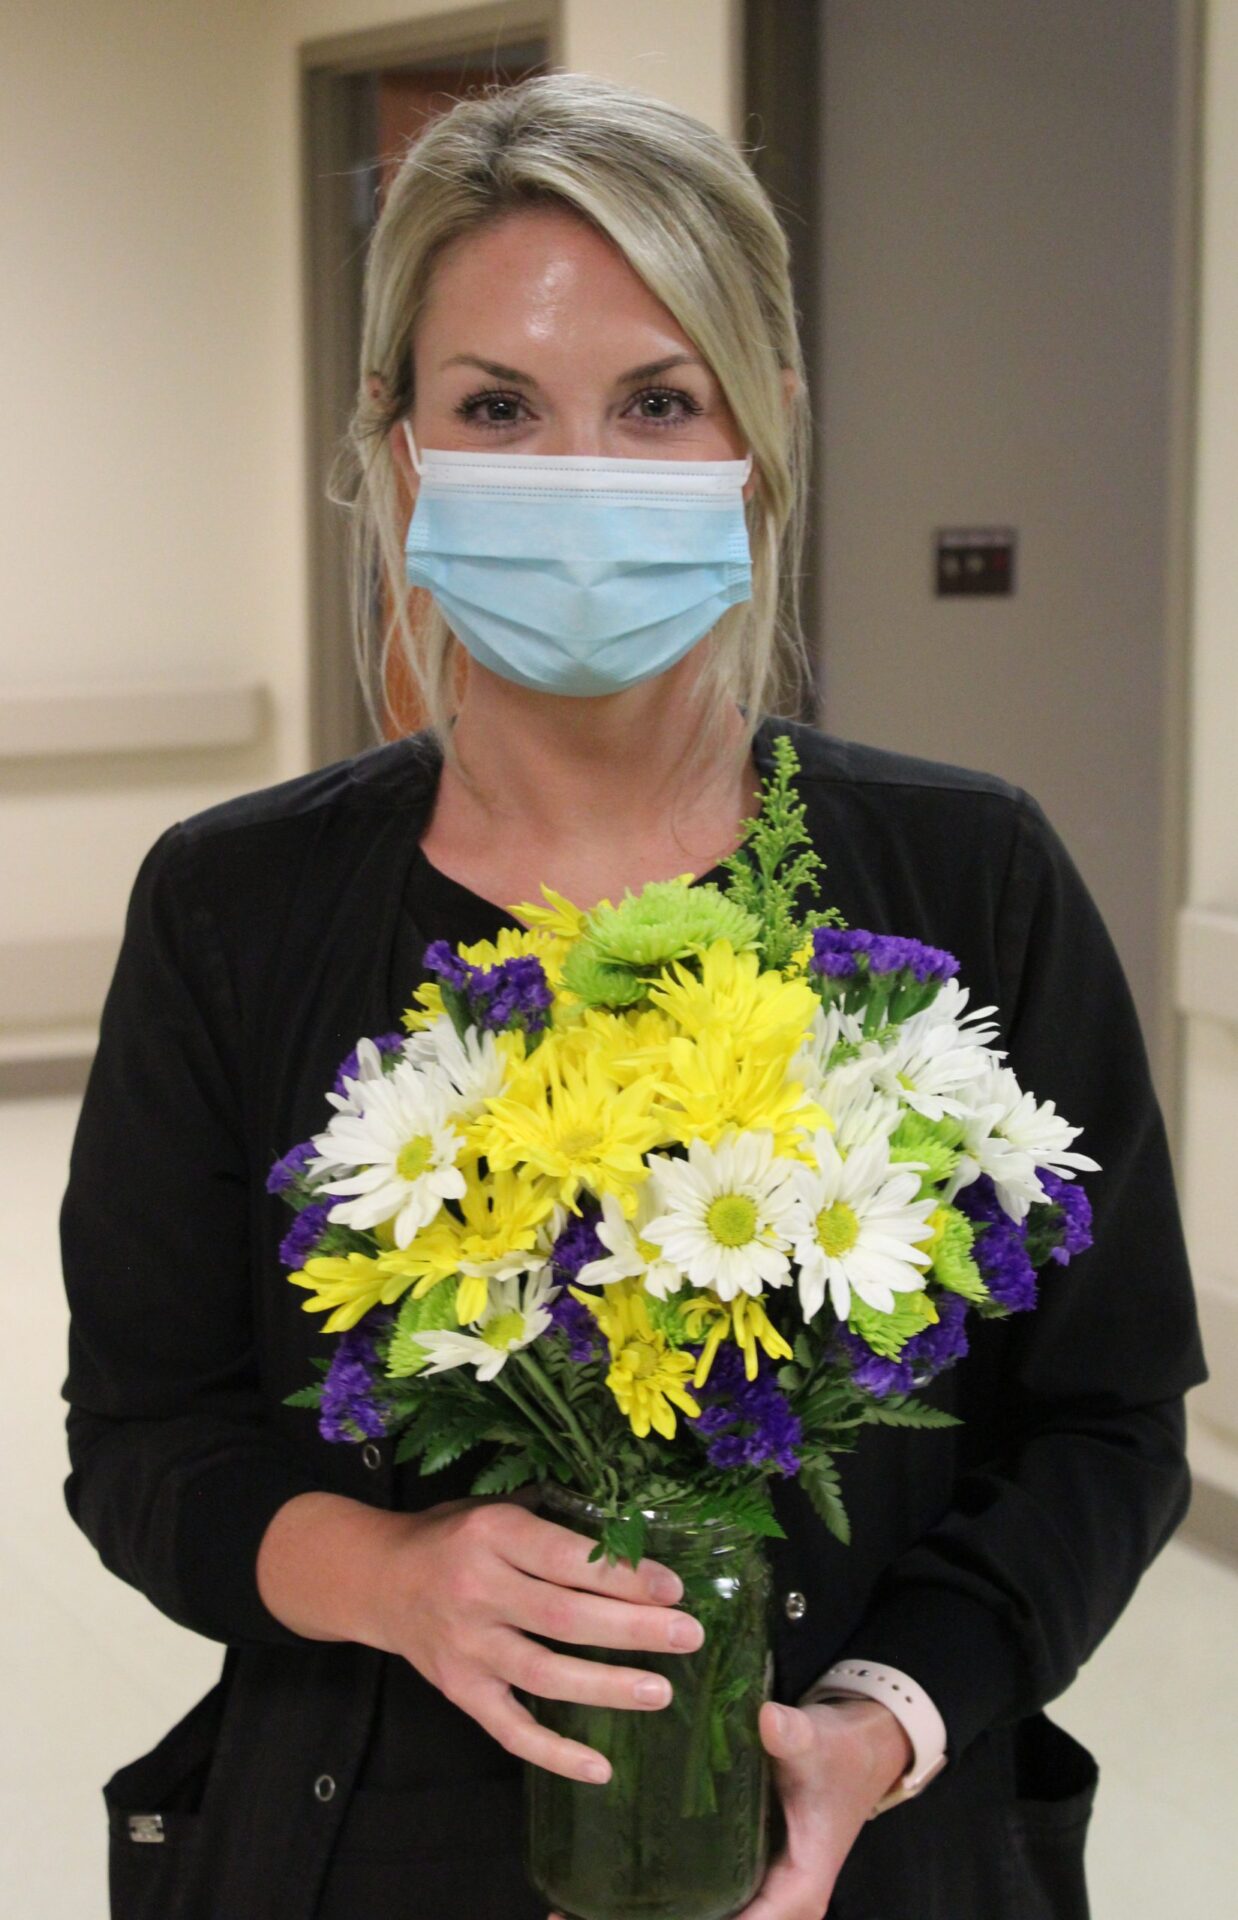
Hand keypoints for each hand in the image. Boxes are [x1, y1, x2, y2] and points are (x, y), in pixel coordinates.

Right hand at [361, 1494, 703, 1784]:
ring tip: (660, 1692)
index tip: (673, 1588)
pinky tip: (601, 1767)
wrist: (380, 1578)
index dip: (622, 1576)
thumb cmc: (454, 1536)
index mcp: (491, 1534)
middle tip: (687, 1636)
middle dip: (632, 1630)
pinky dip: (554, 1754)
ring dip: (606, 1688)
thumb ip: (555, 1525)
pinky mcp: (459, 1691)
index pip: (566, 1559)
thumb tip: (637, 1540)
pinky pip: (510, 1730)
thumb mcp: (498, 1509)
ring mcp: (466, 1647)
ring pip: (543, 1675)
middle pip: (563, 1618)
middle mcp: (476, 1591)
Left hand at [547, 1697, 913, 1919]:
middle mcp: (772, 1907)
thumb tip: (767, 1721)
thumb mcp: (819, 1746)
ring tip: (567, 1914)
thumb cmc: (838, 1756)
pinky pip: (693, 1907)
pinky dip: (653, 1908)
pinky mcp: (736, 1876)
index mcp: (795, 1894)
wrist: (858, 1751)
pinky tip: (597, 1891)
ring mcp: (753, 1895)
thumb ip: (794, 1737)